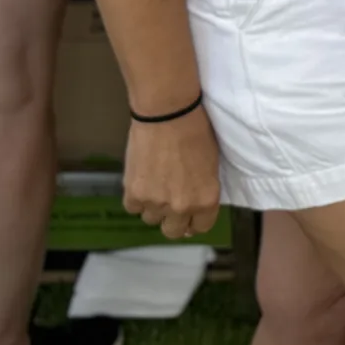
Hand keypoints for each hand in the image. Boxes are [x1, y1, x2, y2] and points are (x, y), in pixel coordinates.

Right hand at [123, 108, 222, 239]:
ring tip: (156, 184)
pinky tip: (142, 181)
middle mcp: (181, 207)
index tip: (190, 216)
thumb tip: (193, 205)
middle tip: (171, 204)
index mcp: (206, 200)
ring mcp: (156, 202)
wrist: (169, 114)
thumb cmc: (197, 131)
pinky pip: (133, 207)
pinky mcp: (134, 194)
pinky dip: (136, 198)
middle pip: (172, 231)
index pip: (200, 227)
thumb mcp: (211, 165)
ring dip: (153, 206)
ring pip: (151, 219)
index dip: (194, 222)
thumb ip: (202, 190)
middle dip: (173, 220)